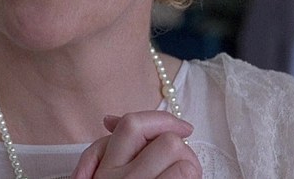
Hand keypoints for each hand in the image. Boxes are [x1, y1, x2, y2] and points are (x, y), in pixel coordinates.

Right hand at [71, 111, 199, 178]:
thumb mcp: (103, 174)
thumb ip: (108, 148)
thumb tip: (111, 120)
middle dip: (182, 150)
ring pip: (184, 164)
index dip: (163, 119)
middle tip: (183, 163)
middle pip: (167, 142)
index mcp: (107, 168)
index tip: (183, 128)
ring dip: (190, 170)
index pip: (133, 124)